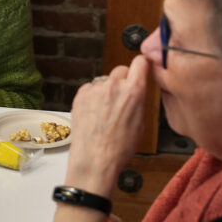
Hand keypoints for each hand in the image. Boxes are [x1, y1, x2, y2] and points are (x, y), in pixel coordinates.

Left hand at [65, 55, 149, 194]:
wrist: (95, 159)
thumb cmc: (119, 148)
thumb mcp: (141, 124)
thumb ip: (138, 102)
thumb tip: (135, 93)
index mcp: (134, 91)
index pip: (140, 62)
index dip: (141, 64)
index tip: (140, 66)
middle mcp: (114, 85)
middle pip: (121, 70)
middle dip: (123, 81)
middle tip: (121, 97)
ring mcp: (95, 89)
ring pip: (104, 81)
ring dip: (106, 90)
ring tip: (105, 112)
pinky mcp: (81, 94)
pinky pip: (90, 89)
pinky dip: (92, 97)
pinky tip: (94, 113)